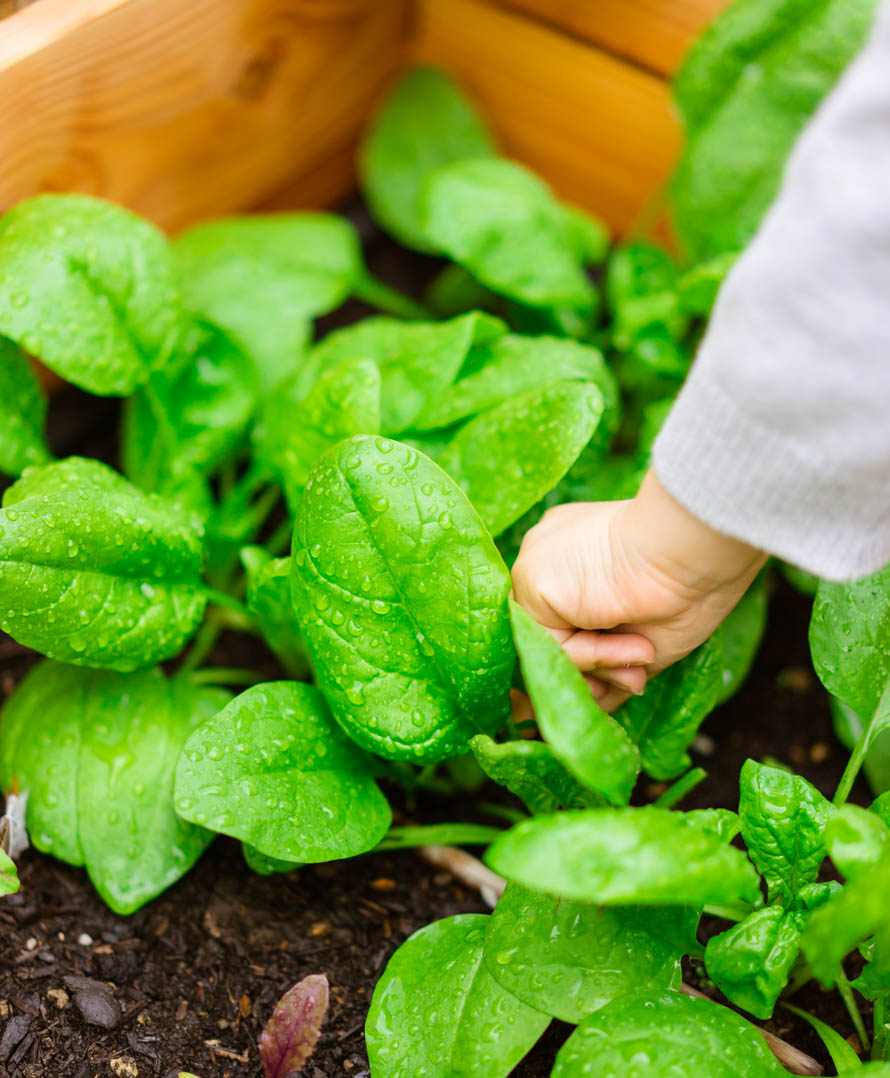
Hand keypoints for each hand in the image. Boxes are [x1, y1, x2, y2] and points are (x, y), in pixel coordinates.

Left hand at [512, 469, 766, 710]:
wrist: (695, 553)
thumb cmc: (686, 590)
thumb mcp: (639, 640)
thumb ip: (601, 669)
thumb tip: (573, 712)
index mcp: (579, 558)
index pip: (565, 625)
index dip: (592, 663)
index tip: (630, 682)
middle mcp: (552, 558)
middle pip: (552, 642)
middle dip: (595, 673)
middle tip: (637, 681)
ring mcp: (537, 566)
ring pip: (551, 650)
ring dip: (601, 667)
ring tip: (644, 652)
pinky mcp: (531, 579)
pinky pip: (552, 646)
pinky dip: (592, 657)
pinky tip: (631, 642)